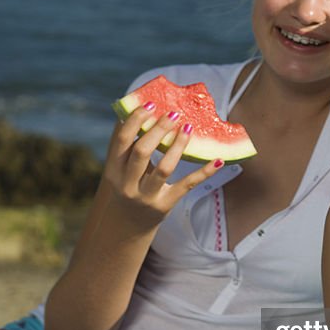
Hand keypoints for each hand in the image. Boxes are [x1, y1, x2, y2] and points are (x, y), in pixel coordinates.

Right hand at [103, 103, 222, 227]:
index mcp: (113, 170)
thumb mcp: (120, 168)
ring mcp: (146, 196)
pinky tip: (217, 160)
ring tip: (188, 127)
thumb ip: (126, 145)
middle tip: (174, 113)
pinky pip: (187, 185)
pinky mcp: (165, 205)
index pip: (122, 140)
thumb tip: (135, 109)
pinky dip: (204, 172)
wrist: (129, 225)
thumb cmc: (128, 185)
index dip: (135, 120)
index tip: (151, 104)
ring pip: (164, 168)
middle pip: (142, 152)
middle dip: (158, 129)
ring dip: (178, 145)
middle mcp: (127, 184)